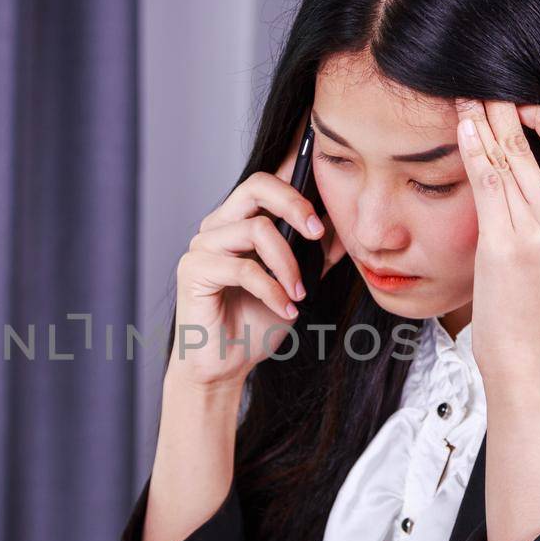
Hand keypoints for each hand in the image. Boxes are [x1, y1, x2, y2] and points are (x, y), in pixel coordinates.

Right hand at [170, 125, 341, 389]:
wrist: (224, 364)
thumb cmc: (254, 323)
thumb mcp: (298, 282)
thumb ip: (316, 253)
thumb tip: (346, 226)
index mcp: (239, 221)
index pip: (267, 182)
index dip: (298, 176)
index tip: (331, 189)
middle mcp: (218, 225)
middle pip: (256, 185)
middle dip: (296, 205)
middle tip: (318, 233)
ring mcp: (202, 246)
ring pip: (256, 229)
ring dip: (288, 264)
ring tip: (299, 292)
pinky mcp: (193, 270)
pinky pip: (243, 268)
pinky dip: (272, 289)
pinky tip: (286, 308)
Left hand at [454, 98, 539, 387]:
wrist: (527, 356)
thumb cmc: (524, 312)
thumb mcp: (534, 257)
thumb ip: (525, 220)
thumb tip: (499, 190)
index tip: (521, 107)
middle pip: (534, 144)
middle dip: (506, 108)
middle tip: (482, 81)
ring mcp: (535, 229)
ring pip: (511, 156)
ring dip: (487, 119)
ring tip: (464, 95)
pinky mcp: (507, 243)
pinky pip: (491, 183)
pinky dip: (476, 150)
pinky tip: (463, 129)